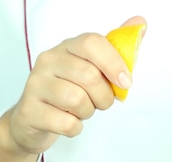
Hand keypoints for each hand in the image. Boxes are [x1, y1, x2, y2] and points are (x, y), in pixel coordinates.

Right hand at [8, 16, 146, 154]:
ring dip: (88, 112)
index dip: (114, 63)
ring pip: (78, 100)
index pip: (92, 43)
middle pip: (89, 75)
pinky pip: (67, 123)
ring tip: (81, 110)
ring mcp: (36, 85)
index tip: (125, 82)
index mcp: (66, 47)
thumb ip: (116, 48)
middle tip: (100, 102)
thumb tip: (140, 23)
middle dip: (104, 96)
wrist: (32, 119)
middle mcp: (48, 61)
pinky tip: (68, 121)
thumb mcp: (92, 68)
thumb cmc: (68, 91)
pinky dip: (75, 128)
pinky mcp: (31, 111)